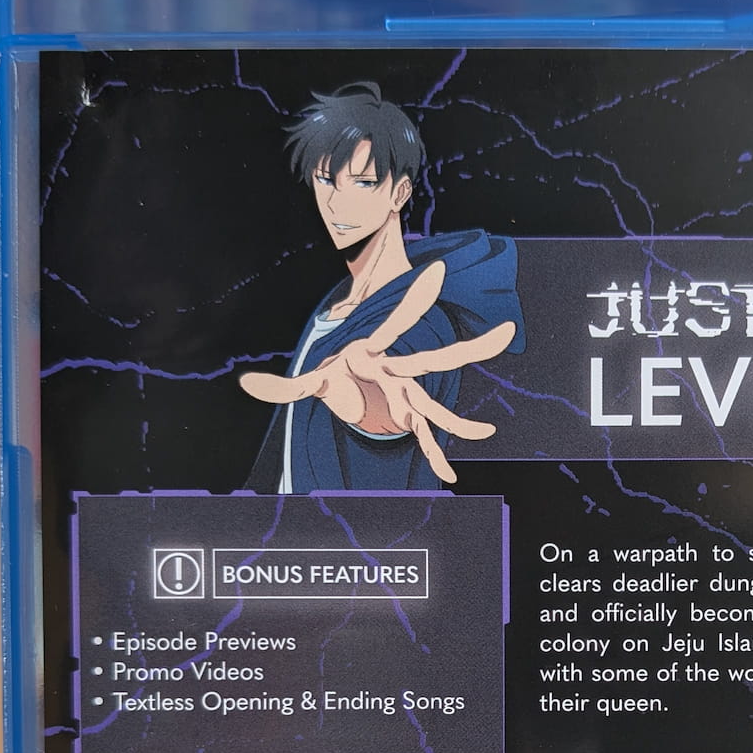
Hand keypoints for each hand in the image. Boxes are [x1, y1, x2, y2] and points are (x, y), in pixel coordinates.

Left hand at [240, 261, 510, 483]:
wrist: (351, 382)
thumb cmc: (334, 372)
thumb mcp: (309, 380)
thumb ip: (282, 385)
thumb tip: (246, 384)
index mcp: (378, 353)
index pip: (398, 325)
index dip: (416, 301)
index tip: (438, 275)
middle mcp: (402, 372)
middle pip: (437, 362)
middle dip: (471, 350)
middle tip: (506, 333)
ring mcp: (410, 395)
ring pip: (441, 408)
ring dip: (462, 423)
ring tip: (487, 433)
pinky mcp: (408, 418)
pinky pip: (426, 439)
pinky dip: (435, 458)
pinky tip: (448, 478)